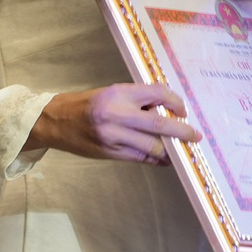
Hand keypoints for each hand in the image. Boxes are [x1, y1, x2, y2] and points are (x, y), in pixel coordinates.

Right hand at [29, 84, 201, 163]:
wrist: (56, 121)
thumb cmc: (87, 104)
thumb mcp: (111, 93)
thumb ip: (137, 99)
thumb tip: (166, 110)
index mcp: (119, 93)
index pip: (156, 93)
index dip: (175, 102)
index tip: (183, 109)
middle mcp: (117, 114)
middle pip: (159, 123)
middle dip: (181, 131)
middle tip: (195, 136)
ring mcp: (114, 136)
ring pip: (152, 146)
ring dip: (171, 149)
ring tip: (182, 150)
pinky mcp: (111, 153)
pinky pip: (141, 158)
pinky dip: (156, 159)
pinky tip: (164, 159)